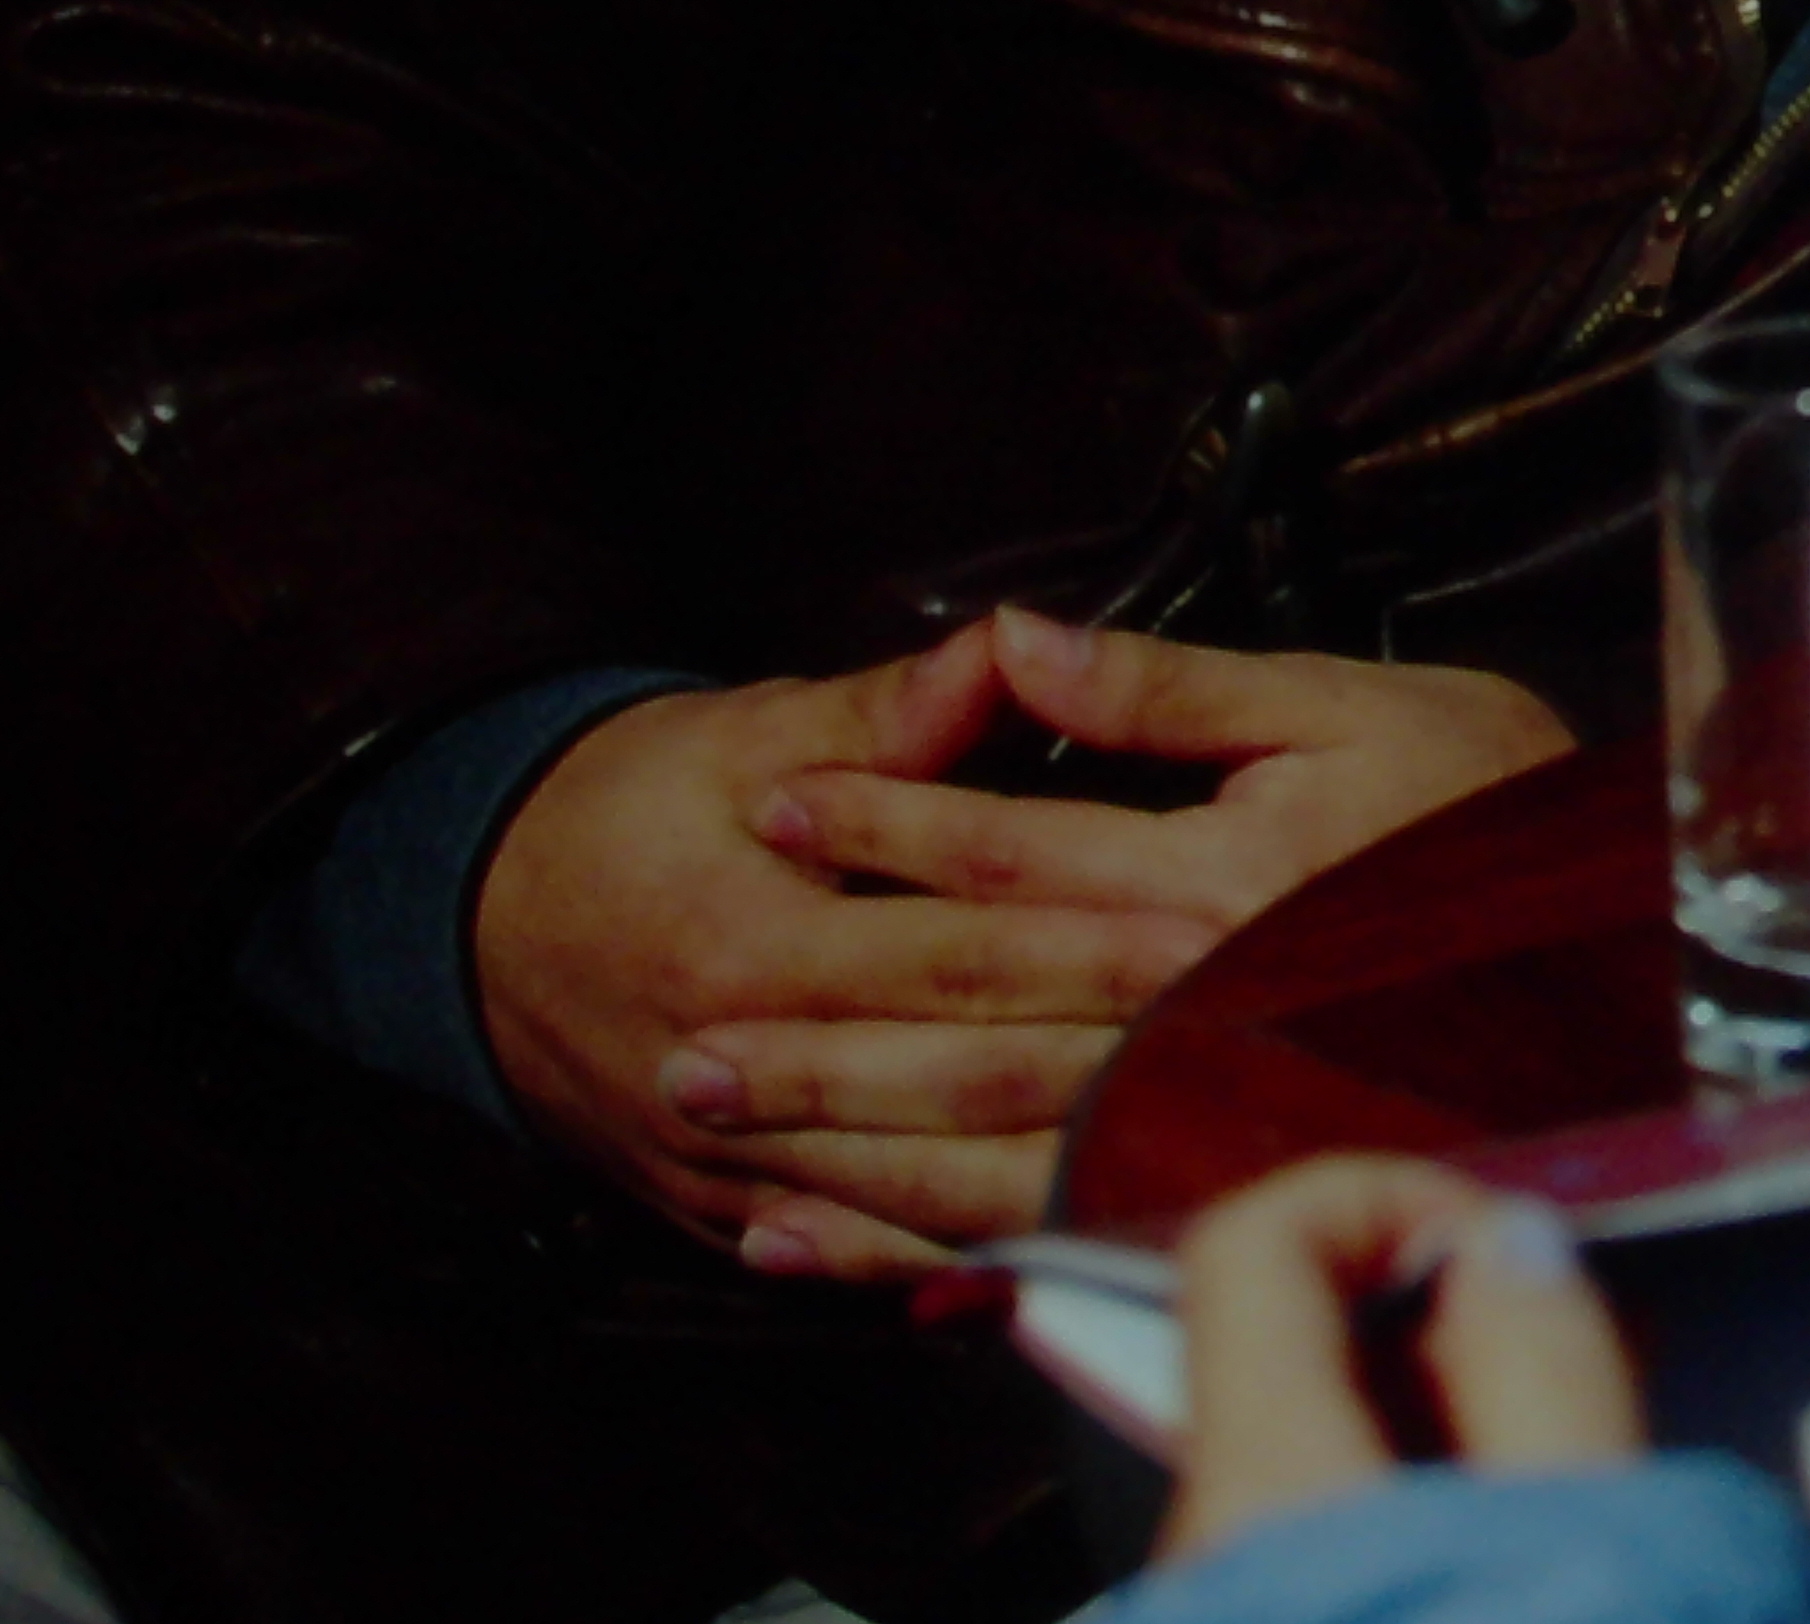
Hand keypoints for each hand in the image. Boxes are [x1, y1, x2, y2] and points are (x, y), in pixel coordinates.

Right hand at [474, 625, 1221, 1272]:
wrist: (478, 917)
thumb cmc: (629, 806)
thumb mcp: (746, 732)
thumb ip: (889, 711)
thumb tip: (1008, 646)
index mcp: (753, 938)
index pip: (958, 953)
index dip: (1090, 945)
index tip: (1211, 934)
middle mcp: (738, 1064)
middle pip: (956, 1079)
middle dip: (1104, 1065)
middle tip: (1241, 1043)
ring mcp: (723, 1158)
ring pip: (914, 1189)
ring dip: (1047, 1173)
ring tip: (1179, 1149)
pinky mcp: (717, 1209)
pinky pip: (852, 1249)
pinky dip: (948, 1254)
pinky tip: (1050, 1243)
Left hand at [693, 611, 1574, 1275]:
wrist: (1623, 936)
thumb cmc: (1487, 801)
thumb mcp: (1341, 702)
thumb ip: (1169, 689)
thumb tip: (1019, 640)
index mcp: (1213, 880)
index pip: (1004, 853)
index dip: (879, 819)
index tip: (774, 800)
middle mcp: (1194, 1008)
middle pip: (967, 1015)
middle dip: (816, 1019)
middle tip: (685, 1028)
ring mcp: (1204, 1107)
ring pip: (988, 1135)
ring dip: (844, 1139)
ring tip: (726, 1128)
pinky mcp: (1221, 1174)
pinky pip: (1052, 1221)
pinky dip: (930, 1250)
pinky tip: (843, 1253)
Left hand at [1160, 1154, 1646, 1565]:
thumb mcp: (1587, 1528)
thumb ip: (1548, 1375)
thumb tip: (1508, 1240)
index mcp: (1268, 1483)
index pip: (1254, 1244)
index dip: (1389, 1198)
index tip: (1509, 1238)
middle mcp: (1215, 1537)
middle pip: (1294, 1344)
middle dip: (1446, 1306)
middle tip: (1585, 1339)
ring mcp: (1234, 1597)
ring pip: (1319, 1439)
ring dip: (1447, 1404)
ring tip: (1582, 1440)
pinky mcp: (1274, 1623)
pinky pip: (1332, 1525)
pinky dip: (1430, 1488)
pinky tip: (1530, 1525)